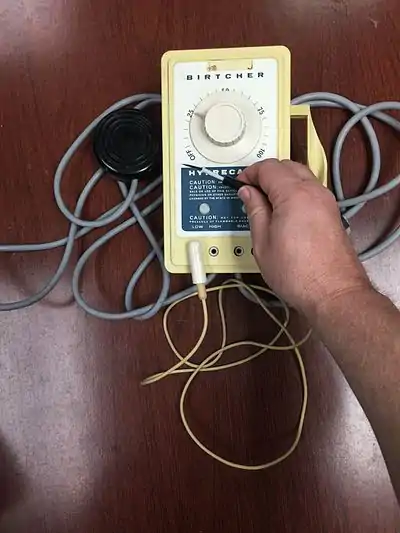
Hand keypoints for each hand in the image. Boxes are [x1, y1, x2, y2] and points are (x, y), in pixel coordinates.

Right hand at [238, 159, 370, 313]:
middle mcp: (314, 191)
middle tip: (249, 190)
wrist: (332, 293)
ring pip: (302, 176)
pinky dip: (295, 191)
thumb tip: (248, 193)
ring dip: (282, 181)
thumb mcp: (263, 242)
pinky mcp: (332, 214)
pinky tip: (283, 210)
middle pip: (287, 166)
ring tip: (264, 201)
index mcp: (293, 194)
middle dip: (266, 173)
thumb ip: (255, 210)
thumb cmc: (298, 273)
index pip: (268, 168)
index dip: (250, 173)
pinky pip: (311, 190)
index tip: (239, 183)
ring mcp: (327, 202)